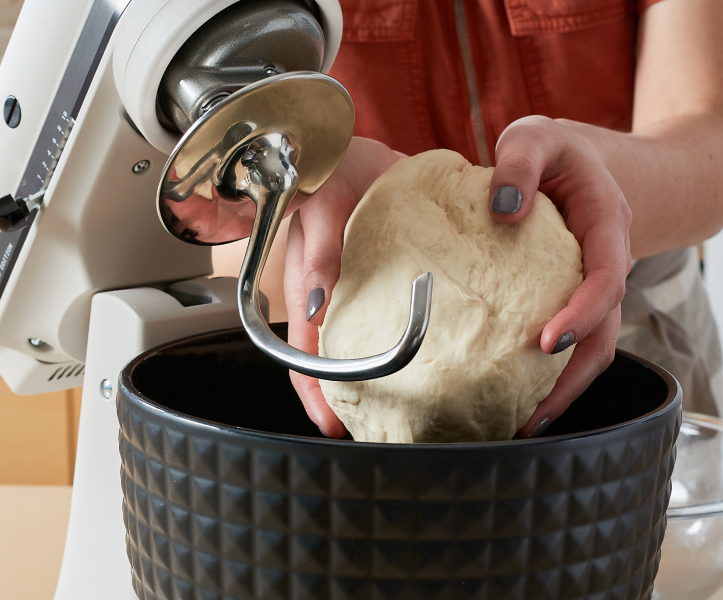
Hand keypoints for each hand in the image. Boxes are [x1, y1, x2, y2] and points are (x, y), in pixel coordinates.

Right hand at [284, 137, 402, 436]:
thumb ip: (318, 252)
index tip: (335, 425)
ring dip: (384, 377)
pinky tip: (436, 356)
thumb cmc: (333, 168)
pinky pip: (397, 319)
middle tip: (383, 429)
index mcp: (308, 289)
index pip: (302, 355)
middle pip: (336, 363)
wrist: (366, 149)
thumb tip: (318, 310)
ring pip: (368, 346)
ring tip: (410, 406)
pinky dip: (412, 342)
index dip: (315, 394)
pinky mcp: (391, 281)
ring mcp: (363, 292)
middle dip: (353, 400)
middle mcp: (333, 298)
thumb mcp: (322, 205)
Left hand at [489, 116, 631, 436]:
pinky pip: (571, 344)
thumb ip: (520, 161)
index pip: (605, 277)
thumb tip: (503, 209)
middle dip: (571, 378)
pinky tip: (518, 400)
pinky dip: (549, 375)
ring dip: (561, 390)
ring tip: (522, 426)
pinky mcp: (569, 302)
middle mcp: (605, 264)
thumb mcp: (536, 136)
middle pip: (603, 333)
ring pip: (591, 349)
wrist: (579, 163)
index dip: (583, 313)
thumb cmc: (554, 151)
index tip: (548, 343)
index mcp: (605, 225)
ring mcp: (589, 289)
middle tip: (530, 415)